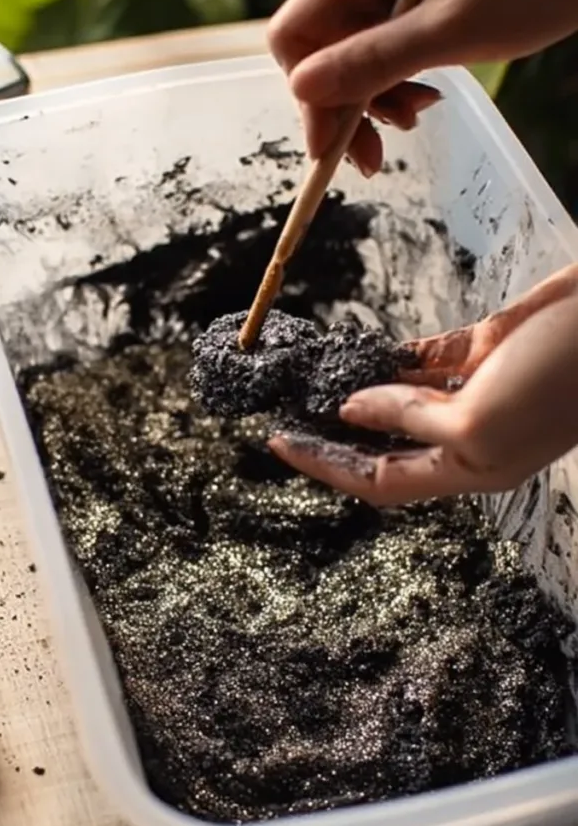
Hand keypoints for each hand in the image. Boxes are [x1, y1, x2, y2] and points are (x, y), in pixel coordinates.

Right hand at [267, 0, 577, 175]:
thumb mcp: (446, 33)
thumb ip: (371, 62)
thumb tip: (302, 93)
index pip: (295, 35)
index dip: (309, 96)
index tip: (332, 147)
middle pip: (319, 51)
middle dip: (344, 105)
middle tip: (374, 157)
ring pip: (346, 56)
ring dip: (372, 99)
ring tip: (414, 117)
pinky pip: (375, 49)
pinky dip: (392, 81)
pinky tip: (423, 97)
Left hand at [269, 263, 577, 505]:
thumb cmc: (565, 377)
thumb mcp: (481, 414)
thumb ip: (411, 415)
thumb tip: (351, 410)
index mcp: (469, 465)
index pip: (379, 479)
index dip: (326, 466)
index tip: (277, 442)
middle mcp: (468, 434)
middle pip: (382, 444)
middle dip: (332, 435)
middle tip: (282, 413)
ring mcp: (477, 390)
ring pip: (400, 397)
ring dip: (357, 388)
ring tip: (308, 377)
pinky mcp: (486, 347)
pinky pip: (426, 357)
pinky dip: (392, 353)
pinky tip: (358, 346)